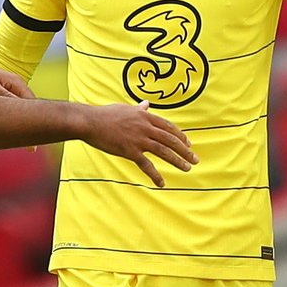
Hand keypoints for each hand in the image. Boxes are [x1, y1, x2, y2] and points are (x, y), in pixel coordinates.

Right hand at [81, 101, 197, 186]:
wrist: (90, 122)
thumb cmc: (105, 114)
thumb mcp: (125, 108)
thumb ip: (139, 108)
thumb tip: (146, 103)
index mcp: (145, 117)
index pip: (168, 127)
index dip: (180, 136)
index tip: (189, 144)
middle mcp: (145, 127)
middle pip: (170, 139)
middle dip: (185, 150)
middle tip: (195, 159)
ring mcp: (138, 139)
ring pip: (163, 151)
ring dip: (177, 161)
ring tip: (187, 168)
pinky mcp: (130, 151)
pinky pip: (146, 165)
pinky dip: (155, 175)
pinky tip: (162, 183)